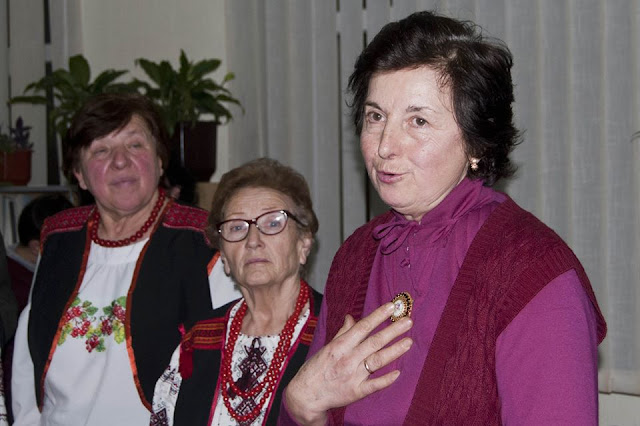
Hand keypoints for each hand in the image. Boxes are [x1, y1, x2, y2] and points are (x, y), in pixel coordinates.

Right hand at [284, 302, 412, 424]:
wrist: (305, 395)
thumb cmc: (316, 368)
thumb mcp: (327, 347)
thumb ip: (342, 333)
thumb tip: (351, 317)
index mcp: (340, 346)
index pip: (362, 327)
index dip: (378, 316)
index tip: (391, 307)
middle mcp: (347, 359)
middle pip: (374, 342)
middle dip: (392, 331)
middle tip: (408, 322)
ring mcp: (352, 376)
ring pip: (377, 361)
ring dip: (394, 351)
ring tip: (408, 342)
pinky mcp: (356, 392)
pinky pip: (374, 385)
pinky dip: (386, 379)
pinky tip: (398, 372)